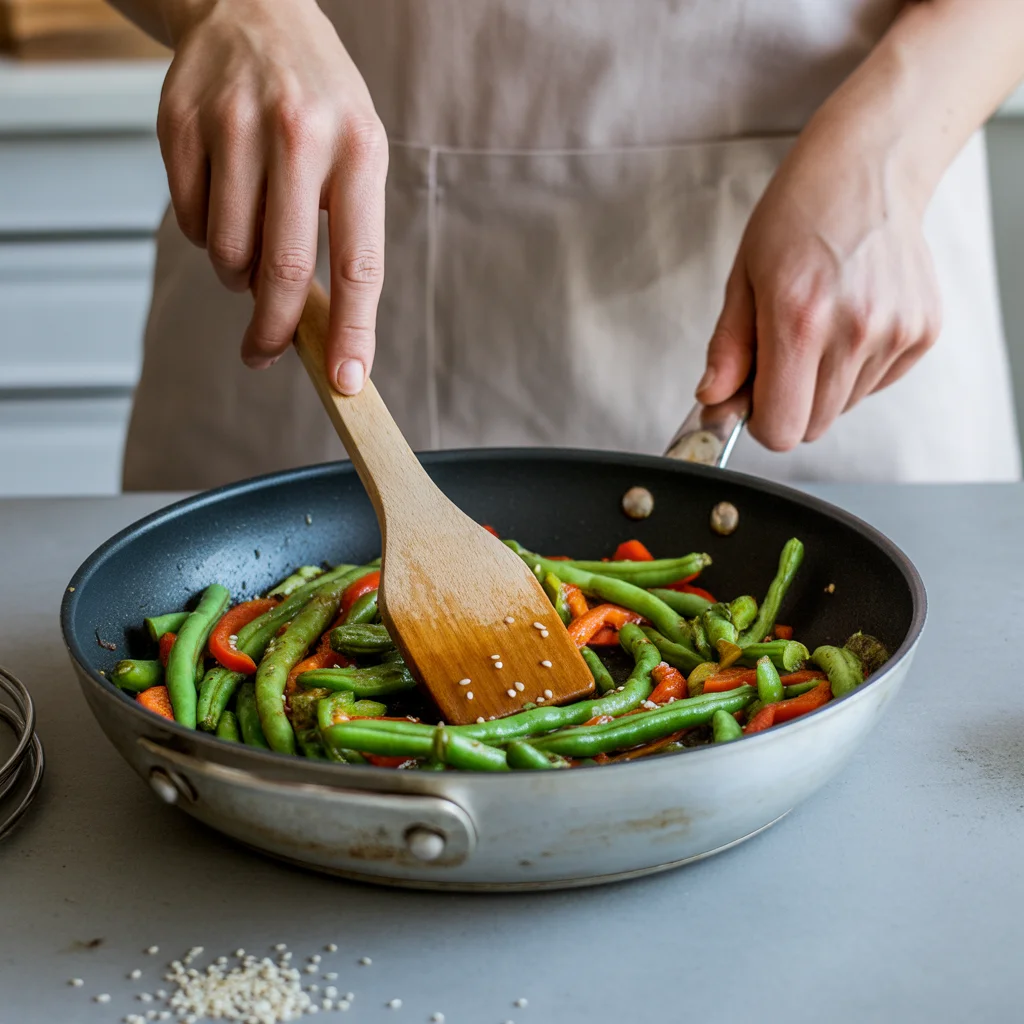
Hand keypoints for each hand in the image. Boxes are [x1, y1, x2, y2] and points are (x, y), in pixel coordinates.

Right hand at [157, 0, 386, 391]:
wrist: (253, 9)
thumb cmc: (319, 103)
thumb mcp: (358, 153)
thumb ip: (347, 233)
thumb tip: (326, 328)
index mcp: (359, 150)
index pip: (360, 263)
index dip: (354, 332)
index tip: (348, 383)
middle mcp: (299, 134)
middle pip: (284, 270)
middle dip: (275, 329)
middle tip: (266, 353)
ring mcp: (233, 124)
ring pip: (229, 251)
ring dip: (239, 277)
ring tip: (251, 253)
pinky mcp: (180, 123)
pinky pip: (191, 221)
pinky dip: (208, 236)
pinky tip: (224, 206)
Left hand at [696, 116, 941, 450]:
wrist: (868, 168)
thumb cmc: (798, 216)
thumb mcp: (744, 279)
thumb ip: (728, 349)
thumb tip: (712, 401)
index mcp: (799, 321)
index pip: (782, 429)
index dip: (761, 421)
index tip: (754, 397)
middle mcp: (855, 331)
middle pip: (812, 427)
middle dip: (789, 403)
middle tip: (782, 354)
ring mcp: (895, 333)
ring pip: (843, 407)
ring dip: (823, 384)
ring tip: (820, 325)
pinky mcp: (923, 331)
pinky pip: (877, 384)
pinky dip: (858, 367)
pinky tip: (850, 318)